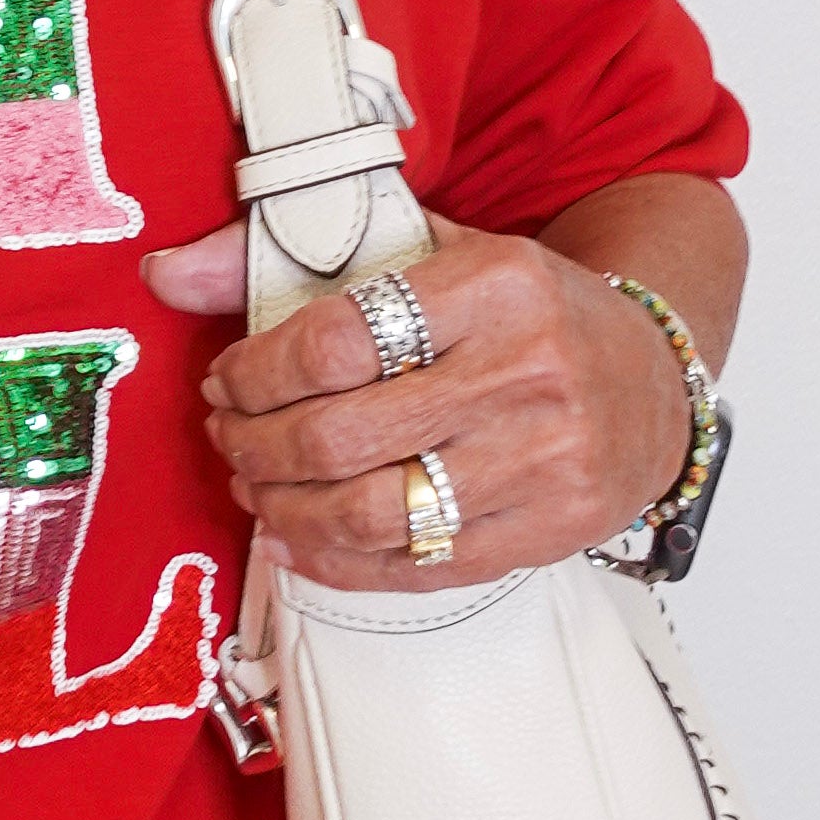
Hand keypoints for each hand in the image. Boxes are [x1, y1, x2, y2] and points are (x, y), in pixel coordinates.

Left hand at [138, 212, 691, 593]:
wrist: (652, 380)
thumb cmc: (526, 313)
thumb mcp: (432, 253)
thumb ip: (297, 256)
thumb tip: (167, 272)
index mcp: (497, 285)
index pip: (336, 338)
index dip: (255, 371)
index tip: (228, 377)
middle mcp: (527, 373)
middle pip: (341, 434)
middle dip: (255, 443)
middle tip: (228, 433)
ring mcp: (544, 462)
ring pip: (371, 512)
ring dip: (284, 506)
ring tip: (256, 481)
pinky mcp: (549, 531)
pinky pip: (416, 565)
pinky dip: (337, 560)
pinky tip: (297, 534)